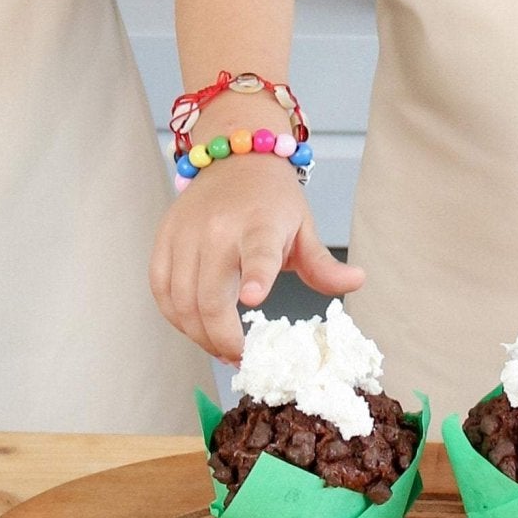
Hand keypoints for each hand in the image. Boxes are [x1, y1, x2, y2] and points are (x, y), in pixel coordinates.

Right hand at [151, 157, 362, 362]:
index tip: (254, 299)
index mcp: (260, 224)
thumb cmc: (272, 200)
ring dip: (198, 335)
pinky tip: (193, 325)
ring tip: (219, 347)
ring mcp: (186, 232)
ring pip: (182, 301)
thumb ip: (324, 264)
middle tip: (239, 358)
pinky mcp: (165, 237)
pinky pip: (160, 289)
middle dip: (223, 339)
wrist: (236, 158)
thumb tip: (357, 281)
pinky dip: (174, 315)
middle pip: (210, 296)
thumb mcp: (304, 228)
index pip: (258, 253)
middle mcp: (218, 228)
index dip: (255, 276)